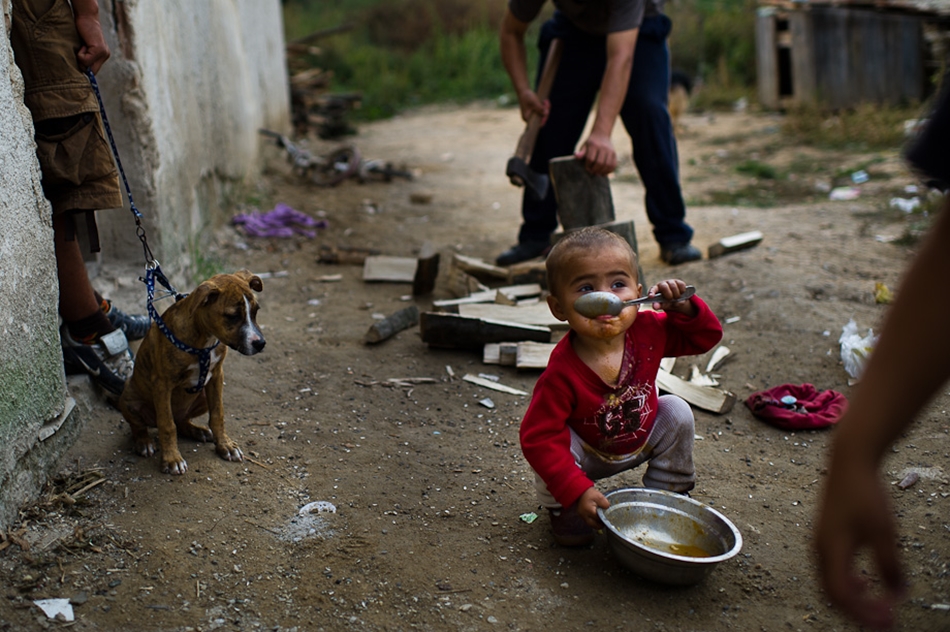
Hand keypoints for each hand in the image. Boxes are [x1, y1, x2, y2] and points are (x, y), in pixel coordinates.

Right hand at [74, 13, 110, 73]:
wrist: (86, 17)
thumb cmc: (81, 30)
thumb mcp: (84, 46)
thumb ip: (86, 57)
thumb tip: (80, 70)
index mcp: (103, 56)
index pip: (94, 71)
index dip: (85, 68)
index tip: (79, 60)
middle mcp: (105, 55)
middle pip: (92, 72)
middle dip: (82, 65)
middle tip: (80, 52)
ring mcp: (104, 53)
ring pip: (87, 67)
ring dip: (80, 58)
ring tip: (82, 46)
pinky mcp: (99, 50)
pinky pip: (85, 60)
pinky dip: (80, 54)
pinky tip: (84, 44)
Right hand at [518, 89, 548, 126]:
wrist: (523, 90)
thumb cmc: (527, 96)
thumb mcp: (534, 102)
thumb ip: (540, 108)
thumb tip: (546, 113)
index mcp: (527, 118)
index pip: (537, 123)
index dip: (544, 119)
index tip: (548, 112)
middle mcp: (529, 118)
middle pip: (541, 118)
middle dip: (546, 111)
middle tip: (546, 102)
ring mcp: (531, 115)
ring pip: (542, 114)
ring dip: (545, 107)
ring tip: (545, 100)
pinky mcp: (534, 111)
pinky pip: (541, 111)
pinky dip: (544, 106)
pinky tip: (544, 101)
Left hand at [574, 131, 615, 175]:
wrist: (601, 135)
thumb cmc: (590, 143)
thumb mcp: (584, 145)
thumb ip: (581, 152)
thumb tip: (576, 156)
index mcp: (594, 145)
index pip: (591, 159)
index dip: (588, 166)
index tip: (587, 168)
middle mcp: (603, 147)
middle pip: (600, 163)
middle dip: (595, 170)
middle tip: (592, 172)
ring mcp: (610, 151)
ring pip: (607, 165)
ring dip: (602, 172)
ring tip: (598, 173)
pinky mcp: (614, 154)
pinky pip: (613, 165)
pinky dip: (609, 171)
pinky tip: (604, 173)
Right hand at [576, 486, 609, 528]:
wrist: (580, 491)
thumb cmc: (589, 493)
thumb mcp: (599, 496)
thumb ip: (605, 503)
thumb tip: (608, 509)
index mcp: (589, 511)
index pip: (598, 519)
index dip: (604, 520)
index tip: (608, 519)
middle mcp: (584, 515)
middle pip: (593, 525)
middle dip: (599, 525)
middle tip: (605, 522)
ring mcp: (581, 516)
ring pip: (590, 524)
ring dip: (596, 523)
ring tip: (601, 520)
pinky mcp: (581, 515)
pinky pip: (587, 521)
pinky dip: (592, 520)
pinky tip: (596, 517)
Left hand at [647, 279, 694, 314]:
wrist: (677, 301)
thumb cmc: (667, 302)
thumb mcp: (663, 305)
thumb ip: (659, 305)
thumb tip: (655, 307)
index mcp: (656, 290)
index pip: (652, 290)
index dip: (651, 292)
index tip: (651, 297)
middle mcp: (662, 284)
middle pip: (664, 287)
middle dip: (668, 295)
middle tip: (671, 299)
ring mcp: (670, 282)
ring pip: (673, 286)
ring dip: (676, 294)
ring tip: (677, 298)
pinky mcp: (678, 282)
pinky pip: (681, 285)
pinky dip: (682, 291)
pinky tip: (681, 293)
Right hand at [815, 449, 904, 628]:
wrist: (849, 462)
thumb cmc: (864, 493)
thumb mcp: (884, 532)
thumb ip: (890, 566)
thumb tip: (898, 594)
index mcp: (830, 550)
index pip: (841, 595)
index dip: (863, 613)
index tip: (887, 621)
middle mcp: (820, 549)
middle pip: (833, 594)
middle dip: (858, 611)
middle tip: (885, 620)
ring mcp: (820, 542)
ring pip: (831, 582)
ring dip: (854, 599)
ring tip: (878, 605)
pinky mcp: (826, 536)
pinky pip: (832, 569)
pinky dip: (849, 583)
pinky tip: (865, 581)